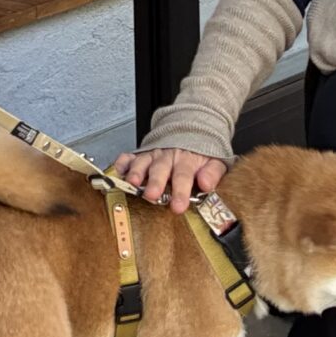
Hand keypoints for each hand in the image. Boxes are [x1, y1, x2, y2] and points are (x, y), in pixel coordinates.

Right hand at [107, 146, 229, 213]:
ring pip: (142, 162)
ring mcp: (153, 155)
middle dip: (155, 183)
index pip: (184, 176)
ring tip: (133, 183)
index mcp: (187, 160)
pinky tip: (119, 171)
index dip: (180, 192)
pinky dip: (122, 163)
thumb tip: (207, 184)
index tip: (178, 206)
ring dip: (136, 172)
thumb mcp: (216, 161)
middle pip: (160, 170)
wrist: (192, 131)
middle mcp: (168, 157)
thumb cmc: (201, 153)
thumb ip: (212, 173)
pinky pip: (128, 156)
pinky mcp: (141, 155)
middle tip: (151, 195)